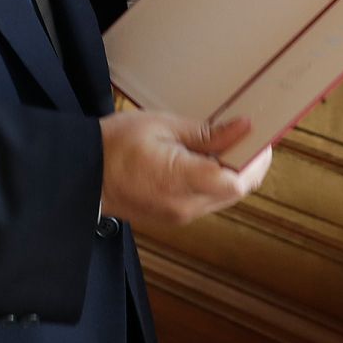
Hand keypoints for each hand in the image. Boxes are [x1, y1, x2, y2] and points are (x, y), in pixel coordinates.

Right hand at [99, 109, 271, 228]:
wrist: (81, 174)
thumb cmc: (114, 146)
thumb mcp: (163, 126)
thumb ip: (207, 132)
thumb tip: (243, 128)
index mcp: (182, 182)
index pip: (239, 181)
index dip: (257, 159)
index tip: (261, 136)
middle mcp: (186, 207)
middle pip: (237, 191)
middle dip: (249, 164)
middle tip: (247, 135)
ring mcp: (180, 215)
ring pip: (225, 197)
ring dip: (232, 172)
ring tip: (225, 143)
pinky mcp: (174, 216)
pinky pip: (207, 200)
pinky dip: (215, 180)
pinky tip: (205, 159)